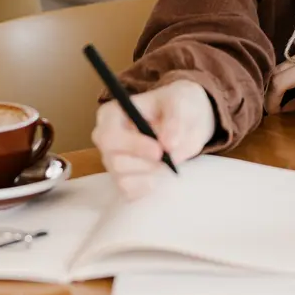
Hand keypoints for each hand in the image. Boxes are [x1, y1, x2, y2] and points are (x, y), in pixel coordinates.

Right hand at [91, 79, 216, 199]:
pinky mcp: (125, 178)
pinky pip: (129, 191)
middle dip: (143, 163)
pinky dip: (147, 186)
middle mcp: (107, 139)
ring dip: (149, 174)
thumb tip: (169, 144)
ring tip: (167, 162)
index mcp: (112, 114)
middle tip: (168, 160)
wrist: (187, 120)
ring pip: (122, 178)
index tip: (159, 150)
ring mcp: (114, 160)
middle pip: (113, 160)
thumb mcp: (181, 102)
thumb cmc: (178, 105)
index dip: (132, 146)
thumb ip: (175, 120)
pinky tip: (160, 175)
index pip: (109, 135)